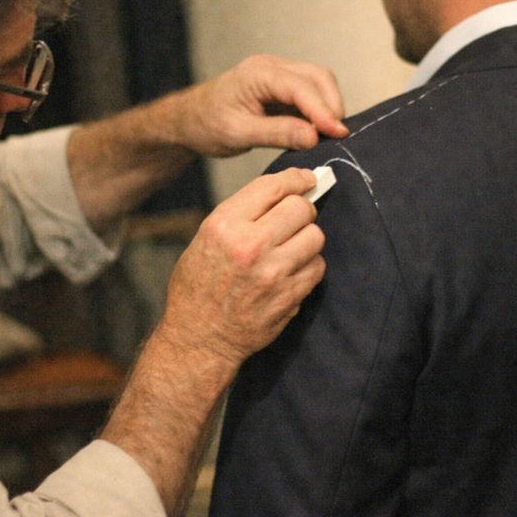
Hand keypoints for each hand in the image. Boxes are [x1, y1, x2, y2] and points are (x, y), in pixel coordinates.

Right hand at [156, 167, 325, 364]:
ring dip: (307, 240)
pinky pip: (317, 268)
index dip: (296, 179)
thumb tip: (285, 192)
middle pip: (301, 209)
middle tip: (295, 219)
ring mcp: (273, 273)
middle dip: (302, 211)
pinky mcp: (289, 296)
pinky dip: (309, 266)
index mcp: (224, 225)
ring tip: (290, 249)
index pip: (273, 187)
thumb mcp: (207, 238)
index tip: (307, 179)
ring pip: (315, 237)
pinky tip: (291, 272)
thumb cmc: (199, 286)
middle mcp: (250, 245)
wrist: (200, 338)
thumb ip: (244, 214)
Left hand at [179, 54, 347, 156]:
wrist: (190, 120)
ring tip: (330, 136)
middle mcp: (272, 67)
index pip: (301, 87)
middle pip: (317, 77)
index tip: (338, 133)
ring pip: (318, 82)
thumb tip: (315, 137)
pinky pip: (310, 93)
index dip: (323, 110)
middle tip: (338, 138)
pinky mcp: (283, 87)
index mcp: (258, 73)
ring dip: (328, 107)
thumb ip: (277, 133)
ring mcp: (279, 74)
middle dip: (332, 106)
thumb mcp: (238, 133)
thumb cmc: (206, 124)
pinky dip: (320, 111)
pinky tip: (319, 131)